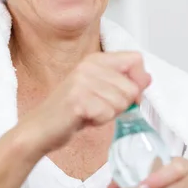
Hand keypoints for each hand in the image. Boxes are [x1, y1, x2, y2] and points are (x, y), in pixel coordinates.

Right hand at [21, 51, 150, 153]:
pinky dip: (99, 121)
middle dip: (121, 104)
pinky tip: (84, 118)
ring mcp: (81, 81)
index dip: (138, 80)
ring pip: (122, 102)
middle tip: (99, 107)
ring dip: (109, 114)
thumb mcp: (99, 90)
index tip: (127, 94)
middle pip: (132, 87)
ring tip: (90, 112)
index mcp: (94, 59)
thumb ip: (122, 81)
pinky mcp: (78, 100)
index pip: (136, 59)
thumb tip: (147, 78)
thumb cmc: (70, 111)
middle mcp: (88, 66)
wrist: (41, 128)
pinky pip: (107, 113)